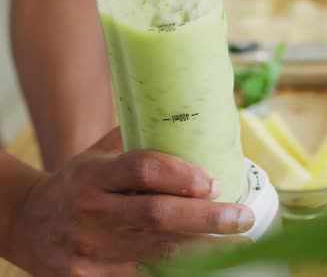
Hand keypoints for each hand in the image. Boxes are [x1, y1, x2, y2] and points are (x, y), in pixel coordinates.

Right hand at [6, 128, 254, 276]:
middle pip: (157, 215)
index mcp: (93, 174)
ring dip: (202, 249)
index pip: (142, 168)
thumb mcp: (95, 156)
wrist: (26, 224)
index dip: (181, 175)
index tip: (214, 182)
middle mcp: (91, 210)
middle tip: (242, 217)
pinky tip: (203, 264)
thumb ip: (135, 143)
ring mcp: (89, 248)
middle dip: (206, 218)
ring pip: (156, 251)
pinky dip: (176, 270)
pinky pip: (142, 275)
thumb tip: (189, 122)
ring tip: (236, 244)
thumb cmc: (75, 185)